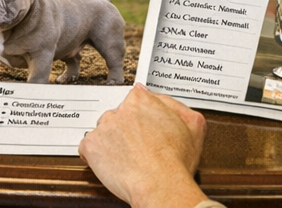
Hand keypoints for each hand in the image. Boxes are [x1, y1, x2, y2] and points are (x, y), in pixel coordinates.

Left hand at [79, 84, 209, 207]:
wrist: (160, 185)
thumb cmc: (176, 161)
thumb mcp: (193, 125)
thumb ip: (176, 105)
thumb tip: (157, 96)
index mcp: (142, 100)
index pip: (135, 98)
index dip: (141, 116)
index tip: (143, 127)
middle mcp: (120, 109)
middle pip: (118, 115)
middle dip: (126, 129)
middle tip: (138, 146)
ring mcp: (104, 127)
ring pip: (103, 131)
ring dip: (111, 141)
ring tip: (126, 158)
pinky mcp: (91, 145)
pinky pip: (88, 148)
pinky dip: (95, 156)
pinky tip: (110, 164)